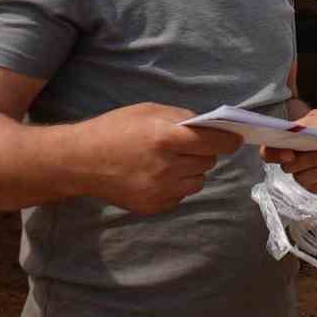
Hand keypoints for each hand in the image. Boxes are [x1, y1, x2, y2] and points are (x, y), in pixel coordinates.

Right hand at [83, 103, 241, 214]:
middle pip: (208, 162)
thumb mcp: (148, 111)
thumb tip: (209, 126)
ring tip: (169, 161)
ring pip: (199, 181)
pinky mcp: (154, 206)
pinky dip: (177, 185)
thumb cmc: (114, 129)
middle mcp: (167, 166)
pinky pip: (182, 195)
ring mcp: (161, 189)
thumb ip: (181, 118)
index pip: (215, 142)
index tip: (236, 139)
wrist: (81, 161)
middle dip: (204, 152)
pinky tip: (157, 175)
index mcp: (166, 138)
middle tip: (186, 146)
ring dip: (192, 170)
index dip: (229, 140)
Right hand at [262, 109, 316, 193]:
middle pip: (289, 167)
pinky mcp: (315, 185)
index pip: (268, 151)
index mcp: (287, 139)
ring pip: (304, 178)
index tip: (290, 155)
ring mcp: (302, 173)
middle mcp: (291, 158)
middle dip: (311, 160)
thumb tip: (296, 132)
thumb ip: (309, 127)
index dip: (275, 154)